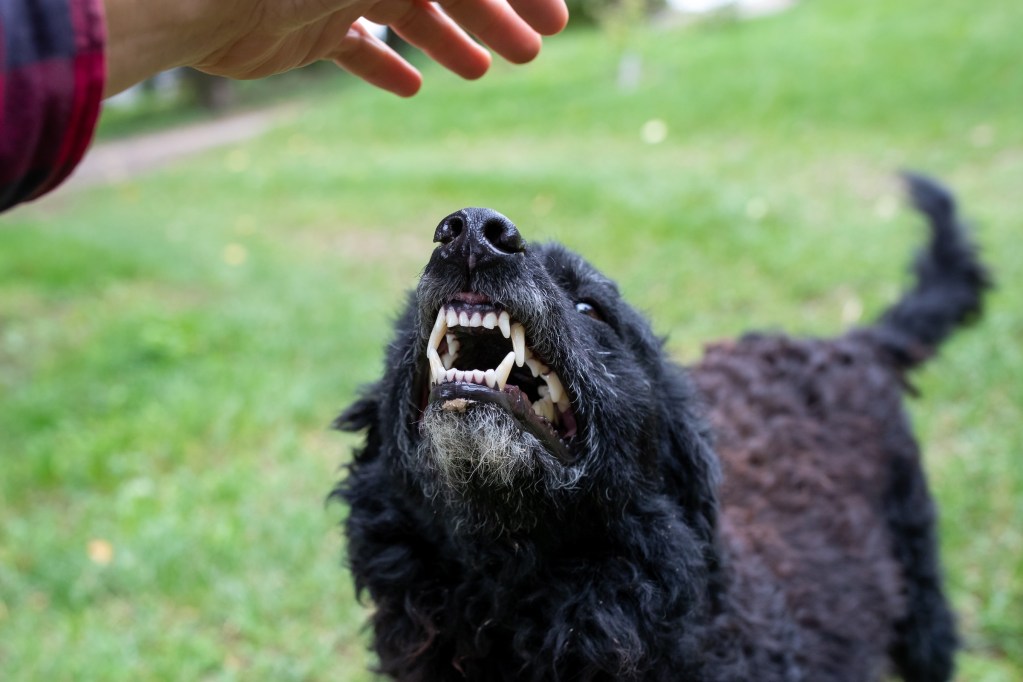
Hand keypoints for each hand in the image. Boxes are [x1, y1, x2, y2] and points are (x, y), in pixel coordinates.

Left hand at [103, 0, 569, 97]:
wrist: (196, 0)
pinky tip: (412, 87)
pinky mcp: (305, 25)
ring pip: (408, 11)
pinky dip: (384, 64)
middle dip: (494, 12)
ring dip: (450, 40)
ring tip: (484, 71)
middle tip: (534, 50)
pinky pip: (357, 44)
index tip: (553, 20)